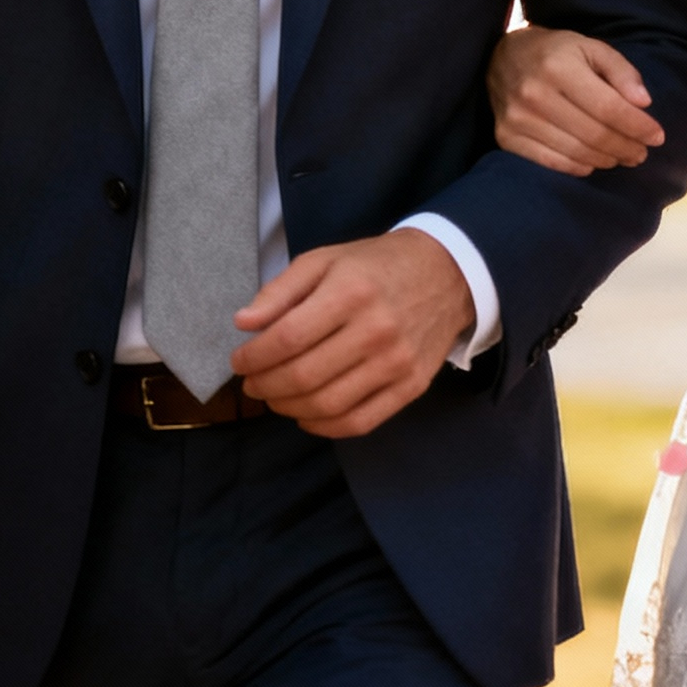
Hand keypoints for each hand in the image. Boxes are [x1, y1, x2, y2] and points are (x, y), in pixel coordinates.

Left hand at [232, 229, 474, 437]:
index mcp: (351, 292)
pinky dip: (324, 427)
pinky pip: (360, 421)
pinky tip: (307, 416)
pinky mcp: (411, 386)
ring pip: (327, 405)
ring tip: (275, 397)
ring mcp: (396, 363)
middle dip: (264, 386)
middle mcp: (376, 330)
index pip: (287, 338)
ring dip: (288, 408)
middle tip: (252, 383)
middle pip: (303, 377)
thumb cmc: (376, 265)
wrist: (447, 273)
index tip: (239, 361)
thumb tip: (243, 324)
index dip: (253, 357)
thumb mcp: (325, 260)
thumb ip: (281, 290)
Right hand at [487, 24, 662, 175]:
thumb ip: (621, 71)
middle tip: (642, 152)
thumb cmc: (556, 52)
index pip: (608, 107)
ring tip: (622, 156)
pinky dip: (579, 167)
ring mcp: (517, 119)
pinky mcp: (506, 138)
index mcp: (558, 67)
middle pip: (594, 134)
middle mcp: (534, 94)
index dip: (637, 126)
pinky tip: (593, 162)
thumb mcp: (591, 47)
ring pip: (576, 153)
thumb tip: (644, 103)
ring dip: (606, 160)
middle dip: (626, 147)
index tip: (657, 136)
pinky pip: (552, 164)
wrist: (502, 57)